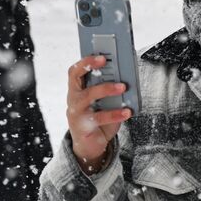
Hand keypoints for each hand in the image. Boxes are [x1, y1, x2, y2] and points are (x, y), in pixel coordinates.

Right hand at [67, 55, 131, 173]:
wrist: (90, 145)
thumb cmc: (99, 118)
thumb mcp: (105, 102)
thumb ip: (111, 91)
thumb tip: (127, 77)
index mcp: (78, 89)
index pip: (75, 70)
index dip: (86, 61)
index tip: (101, 55)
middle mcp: (73, 99)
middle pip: (75, 78)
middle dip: (90, 67)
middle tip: (108, 63)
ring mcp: (75, 112)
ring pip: (87, 96)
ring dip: (106, 89)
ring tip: (123, 87)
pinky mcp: (82, 126)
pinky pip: (99, 118)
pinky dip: (115, 114)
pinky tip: (127, 111)